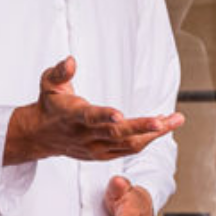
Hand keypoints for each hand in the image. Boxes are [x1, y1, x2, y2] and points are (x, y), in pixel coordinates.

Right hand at [3, 57, 183, 165]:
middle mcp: (86, 135)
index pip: (90, 117)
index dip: (105, 117)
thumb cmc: (50, 105)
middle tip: (163, 120)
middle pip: (117, 134)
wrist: (41, 135)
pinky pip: (129, 149)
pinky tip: (162, 127)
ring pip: (128, 144)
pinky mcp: (103, 154)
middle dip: (142, 127)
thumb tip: (70, 60)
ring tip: (174, 120)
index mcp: (73, 116)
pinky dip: (147, 139)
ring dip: (153, 134)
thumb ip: (60, 72)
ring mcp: (95, 148)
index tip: (120, 115)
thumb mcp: (49, 83)